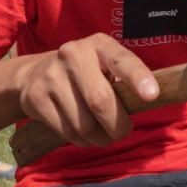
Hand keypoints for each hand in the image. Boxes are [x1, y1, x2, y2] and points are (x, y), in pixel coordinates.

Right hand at [19, 34, 157, 148]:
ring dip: (100, 138)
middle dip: (117, 126)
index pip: (121, 60)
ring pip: (84, 123)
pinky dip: (81, 141)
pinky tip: (84, 137)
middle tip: (122, 133)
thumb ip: (122, 81)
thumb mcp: (103, 66)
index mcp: (98, 44)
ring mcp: (51, 75)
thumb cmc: (85, 73)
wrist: (34, 73)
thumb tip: (144, 105)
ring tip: (103, 137)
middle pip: (100, 100)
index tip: (152, 95)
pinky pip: (66, 131)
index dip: (138, 77)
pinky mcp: (35, 96)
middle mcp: (73, 54)